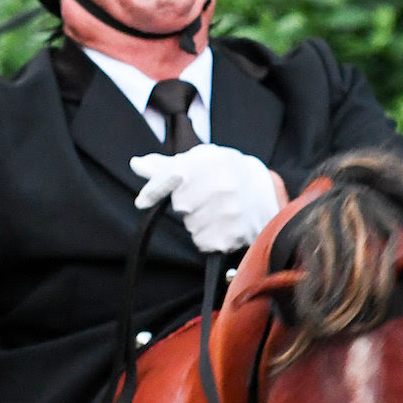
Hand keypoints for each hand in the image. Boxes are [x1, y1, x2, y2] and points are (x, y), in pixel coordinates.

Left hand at [130, 144, 280, 253]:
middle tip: (205, 197)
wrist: (266, 191)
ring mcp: (230, 212)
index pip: (173, 178)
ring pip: (191, 227)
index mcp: (213, 162)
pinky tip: (222, 224)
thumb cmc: (227, 172)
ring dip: (197, 222)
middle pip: (180, 207)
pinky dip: (208, 237)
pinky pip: (203, 242)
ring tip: (216, 210)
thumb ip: (167, 165)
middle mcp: (223, 186)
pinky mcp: (234, 235)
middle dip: (187, 205)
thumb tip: (136, 164)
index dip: (155, 190)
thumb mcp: (201, 160)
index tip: (141, 201)